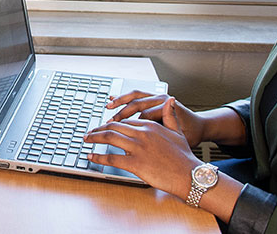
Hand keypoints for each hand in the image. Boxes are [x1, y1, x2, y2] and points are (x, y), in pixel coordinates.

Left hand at [85, 97, 201, 199]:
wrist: (190, 175)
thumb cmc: (184, 157)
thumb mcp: (178, 132)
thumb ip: (169, 116)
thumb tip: (170, 101)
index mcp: (150, 126)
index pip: (125, 122)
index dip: (112, 124)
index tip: (105, 128)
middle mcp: (142, 134)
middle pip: (114, 127)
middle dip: (98, 129)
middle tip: (90, 133)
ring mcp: (138, 148)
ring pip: (109, 138)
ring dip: (94, 138)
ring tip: (87, 140)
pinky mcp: (135, 163)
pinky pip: (111, 158)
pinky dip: (98, 157)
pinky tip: (91, 157)